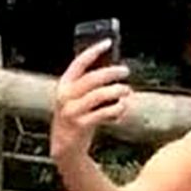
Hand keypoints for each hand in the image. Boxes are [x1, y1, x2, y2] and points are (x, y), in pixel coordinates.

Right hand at [50, 39, 131, 165]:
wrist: (65, 147)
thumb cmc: (76, 118)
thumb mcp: (77, 98)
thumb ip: (90, 86)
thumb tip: (113, 71)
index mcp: (64, 85)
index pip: (79, 63)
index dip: (93, 51)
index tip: (108, 43)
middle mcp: (65, 96)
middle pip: (92, 78)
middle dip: (111, 72)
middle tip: (125, 71)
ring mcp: (72, 111)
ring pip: (99, 95)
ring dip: (117, 90)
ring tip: (127, 91)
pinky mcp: (81, 125)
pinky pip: (103, 113)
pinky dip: (116, 109)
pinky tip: (122, 108)